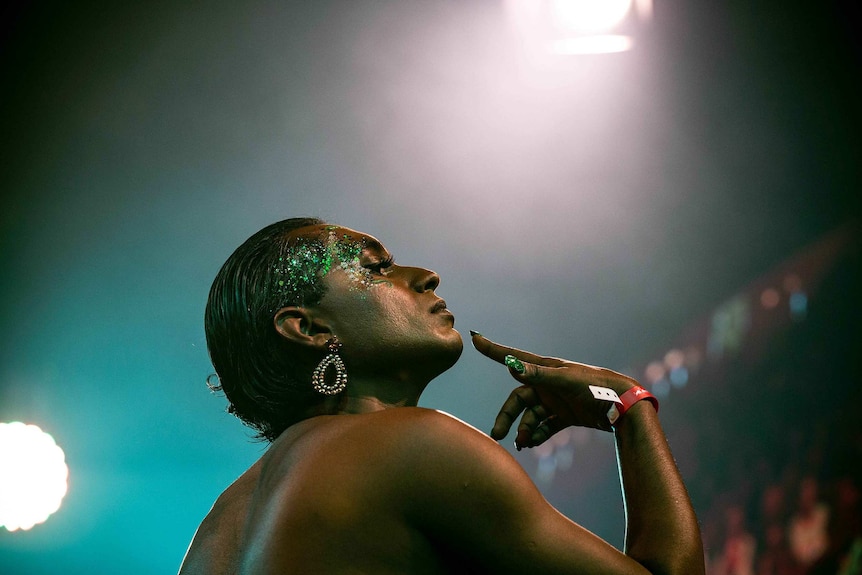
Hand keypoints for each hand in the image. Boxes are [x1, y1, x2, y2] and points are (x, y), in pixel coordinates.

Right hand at [471, 332, 638, 447]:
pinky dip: (538, 435)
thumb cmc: (597, 387)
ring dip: (524, 430)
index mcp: (546, 368)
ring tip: (522, 445)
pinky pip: (545, 426)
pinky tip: (533, 444)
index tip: (475, 338)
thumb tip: (510, 366)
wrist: (625, 407)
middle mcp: (547, 383)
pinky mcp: (566, 415)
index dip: (493, 350)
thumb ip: (539, 375)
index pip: (513, 358)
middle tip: (497, 434)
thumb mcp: (567, 381)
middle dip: (507, 416)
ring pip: (531, 416)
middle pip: (518, 400)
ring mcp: (556, 400)